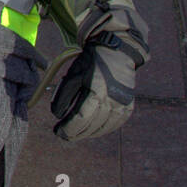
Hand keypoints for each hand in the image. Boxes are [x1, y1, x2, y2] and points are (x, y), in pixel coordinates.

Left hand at [52, 0, 148, 141]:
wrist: (117, 51)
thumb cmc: (91, 62)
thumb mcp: (73, 75)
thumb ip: (64, 95)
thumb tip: (57, 115)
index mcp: (97, 92)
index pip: (81, 119)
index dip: (69, 128)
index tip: (58, 132)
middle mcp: (112, 101)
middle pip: (92, 126)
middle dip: (76, 132)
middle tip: (63, 135)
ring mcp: (123, 105)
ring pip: (104, 127)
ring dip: (89, 133)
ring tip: (76, 133)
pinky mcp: (129, 106)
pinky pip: (116, 123)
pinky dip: (103, 129)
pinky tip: (93, 130)